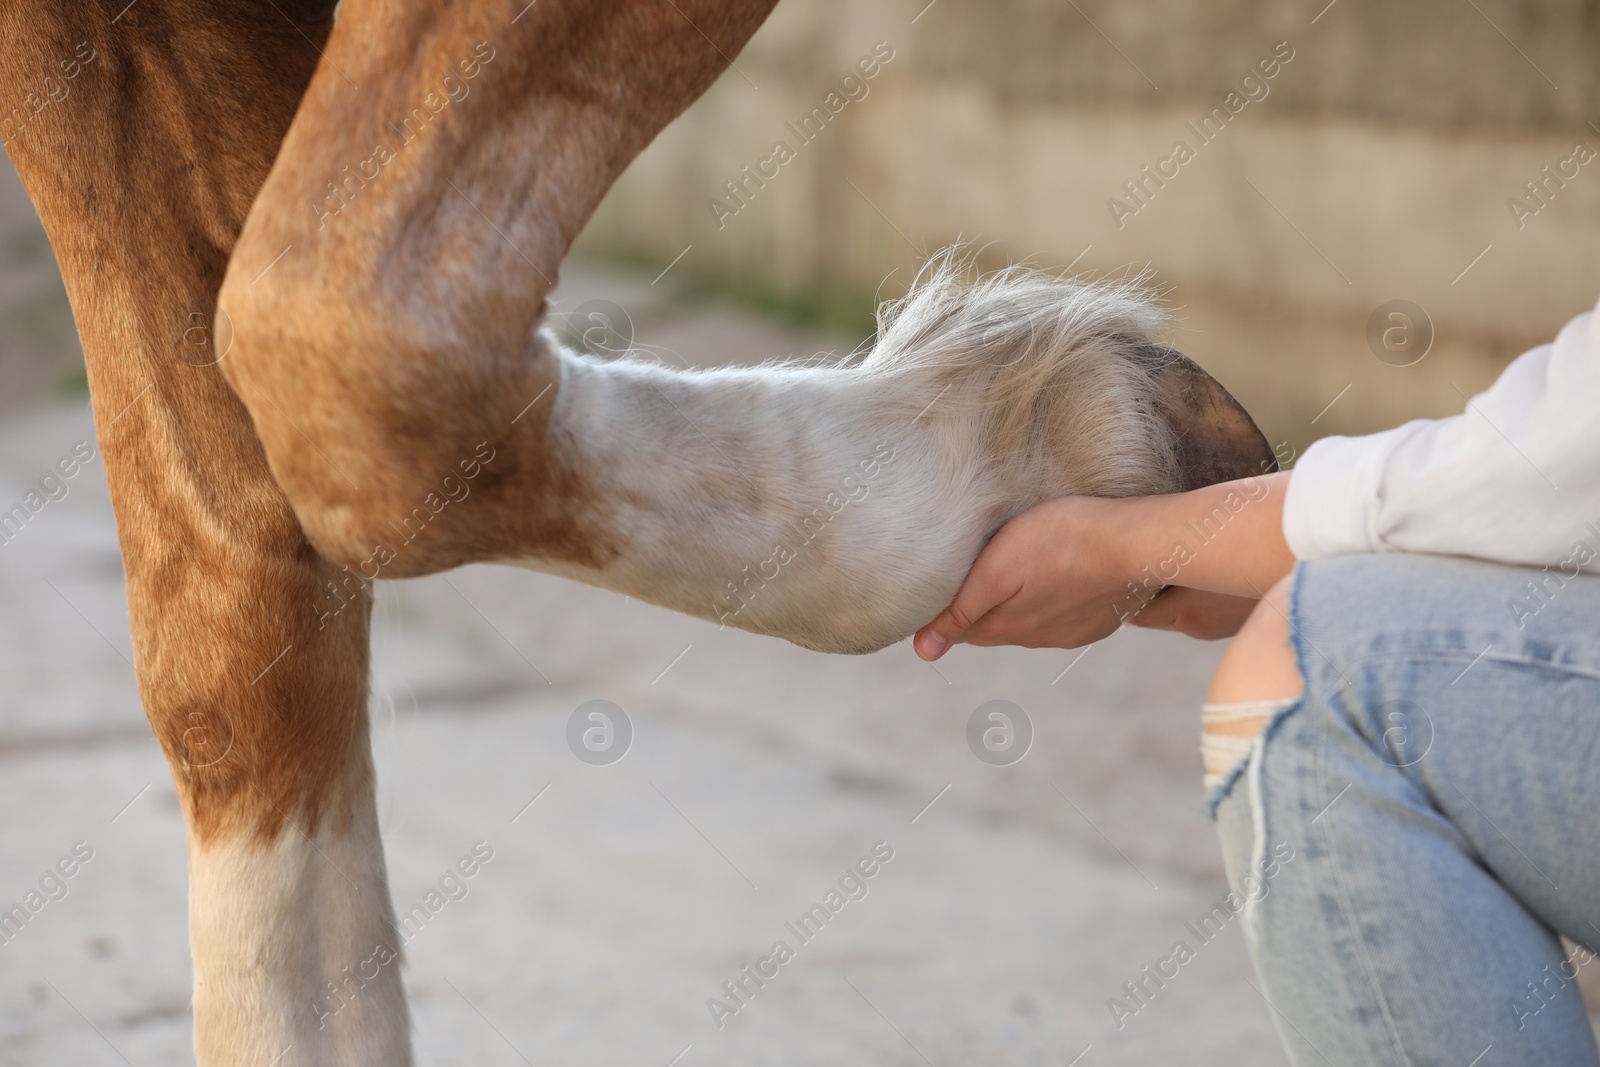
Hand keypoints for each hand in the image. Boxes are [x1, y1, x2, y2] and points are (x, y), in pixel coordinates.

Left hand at [912, 472, 1293, 660]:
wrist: (1137, 542)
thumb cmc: (1061, 542)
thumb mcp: (996, 570)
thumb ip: (959, 611)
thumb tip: (924, 652)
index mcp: (1008, 627)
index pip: (961, 629)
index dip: (946, 612)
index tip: (938, 589)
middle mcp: (1038, 637)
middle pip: (994, 626)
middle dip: (978, 608)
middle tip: (969, 577)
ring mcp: (1073, 630)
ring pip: (1029, 620)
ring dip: (1017, 602)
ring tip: (1012, 573)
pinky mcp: (1101, 616)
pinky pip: (1063, 614)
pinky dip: (1051, 600)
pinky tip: (1054, 579)